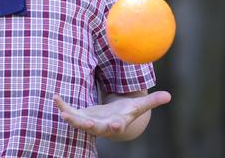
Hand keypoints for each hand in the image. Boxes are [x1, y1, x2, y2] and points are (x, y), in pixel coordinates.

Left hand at [53, 90, 170, 138]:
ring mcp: (89, 122)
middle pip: (94, 128)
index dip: (116, 127)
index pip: (117, 127)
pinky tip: (55, 97)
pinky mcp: (80, 116)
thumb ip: (151, 101)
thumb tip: (169, 96)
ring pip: (78, 122)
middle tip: (81, 123)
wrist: (111, 121)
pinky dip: (63, 105)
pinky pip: (70, 112)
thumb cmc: (125, 112)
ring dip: (71, 118)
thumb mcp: (137, 106)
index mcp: (116, 123)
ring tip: (62, 112)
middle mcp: (101, 126)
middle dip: (87, 126)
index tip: (115, 125)